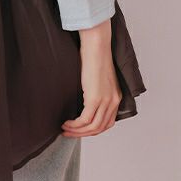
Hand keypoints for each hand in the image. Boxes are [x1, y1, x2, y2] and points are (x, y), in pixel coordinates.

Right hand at [61, 19, 121, 137]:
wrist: (96, 46)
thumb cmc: (94, 57)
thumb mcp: (98, 78)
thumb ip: (95, 90)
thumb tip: (83, 100)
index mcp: (115, 98)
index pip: (106, 123)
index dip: (92, 129)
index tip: (80, 129)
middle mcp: (113, 102)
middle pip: (99, 128)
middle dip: (83, 133)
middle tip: (69, 132)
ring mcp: (105, 102)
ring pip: (92, 127)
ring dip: (77, 131)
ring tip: (65, 129)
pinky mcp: (95, 99)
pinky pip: (85, 120)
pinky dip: (74, 125)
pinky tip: (66, 123)